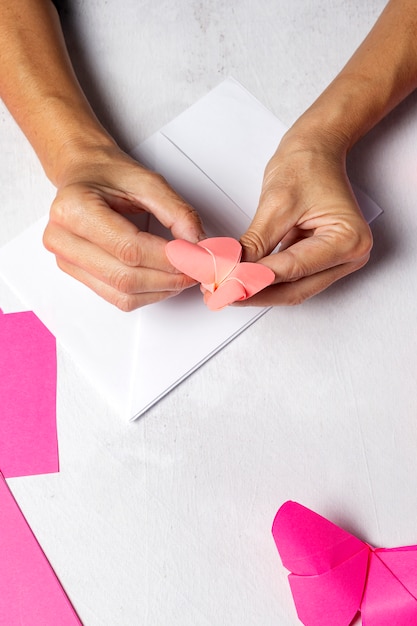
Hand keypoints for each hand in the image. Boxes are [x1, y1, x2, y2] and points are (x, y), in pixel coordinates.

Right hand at [43, 144, 204, 309]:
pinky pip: (117, 298)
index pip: (129, 249)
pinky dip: (147, 294)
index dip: (168, 259)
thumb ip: (177, 212)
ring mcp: (67, 259)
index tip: (194, 257)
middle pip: (126, 277)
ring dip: (161, 290)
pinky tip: (163, 281)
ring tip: (182, 275)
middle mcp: (63, 237)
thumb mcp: (148, 182)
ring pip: (123, 294)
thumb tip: (197, 245)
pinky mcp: (76, 274)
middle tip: (195, 269)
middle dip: (169, 278)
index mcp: (74, 208)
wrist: (85, 175)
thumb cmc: (108, 175)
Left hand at [239, 128, 372, 305]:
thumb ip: (255, 243)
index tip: (227, 283)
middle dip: (255, 293)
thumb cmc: (307, 165)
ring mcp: (337, 261)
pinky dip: (265, 280)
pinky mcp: (321, 261)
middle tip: (221, 294)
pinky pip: (291, 279)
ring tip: (225, 289)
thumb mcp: (276, 204)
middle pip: (295, 289)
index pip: (294, 269)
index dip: (256, 279)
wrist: (316, 149)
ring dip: (258, 291)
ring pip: (292, 289)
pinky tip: (241, 280)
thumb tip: (233, 270)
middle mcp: (350, 256)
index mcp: (349, 240)